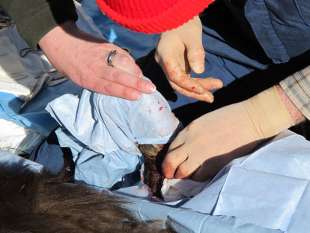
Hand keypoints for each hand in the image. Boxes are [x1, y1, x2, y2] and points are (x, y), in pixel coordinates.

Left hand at [39, 22, 155, 99]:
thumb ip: (99, 84)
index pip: (108, 87)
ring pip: (122, 63)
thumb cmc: (71, 67)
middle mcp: (95, 67)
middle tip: (150, 88)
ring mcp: (102, 55)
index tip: (137, 96)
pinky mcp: (106, 45)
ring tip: (144, 79)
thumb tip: (120, 89)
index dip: (123, 92)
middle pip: (118, 75)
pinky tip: (136, 69)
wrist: (61, 42)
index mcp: (87, 79)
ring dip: (135, 72)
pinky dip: (131, 62)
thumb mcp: (80, 80)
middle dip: (135, 83)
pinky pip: (122, 54)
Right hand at [155, 16, 222, 101]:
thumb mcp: (192, 34)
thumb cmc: (184, 23)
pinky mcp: (177, 67)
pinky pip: (186, 79)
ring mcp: (170, 66)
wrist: (178, 19)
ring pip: (182, 83)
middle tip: (210, 98)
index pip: (175, 75)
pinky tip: (210, 84)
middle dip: (194, 92)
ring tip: (216, 89)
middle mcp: (165, 64)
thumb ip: (195, 52)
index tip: (203, 90)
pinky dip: (197, 83)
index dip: (188, 85)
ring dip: (198, 88)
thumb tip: (200, 71)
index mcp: (165, 55)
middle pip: (177, 84)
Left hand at [162, 86, 299, 180]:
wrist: (250, 120)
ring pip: (183, 171)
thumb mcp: (203, 122)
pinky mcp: (215, 164)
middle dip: (168, 170)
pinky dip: (197, 176)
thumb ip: (191, 135)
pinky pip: (200, 175)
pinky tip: (200, 173)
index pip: (170, 148)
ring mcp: (203, 154)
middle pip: (170, 161)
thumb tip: (184, 149)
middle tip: (170, 174)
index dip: (167, 158)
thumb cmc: (229, 117)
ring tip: (184, 175)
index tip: (168, 163)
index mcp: (189, 130)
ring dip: (181, 175)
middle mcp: (191, 142)